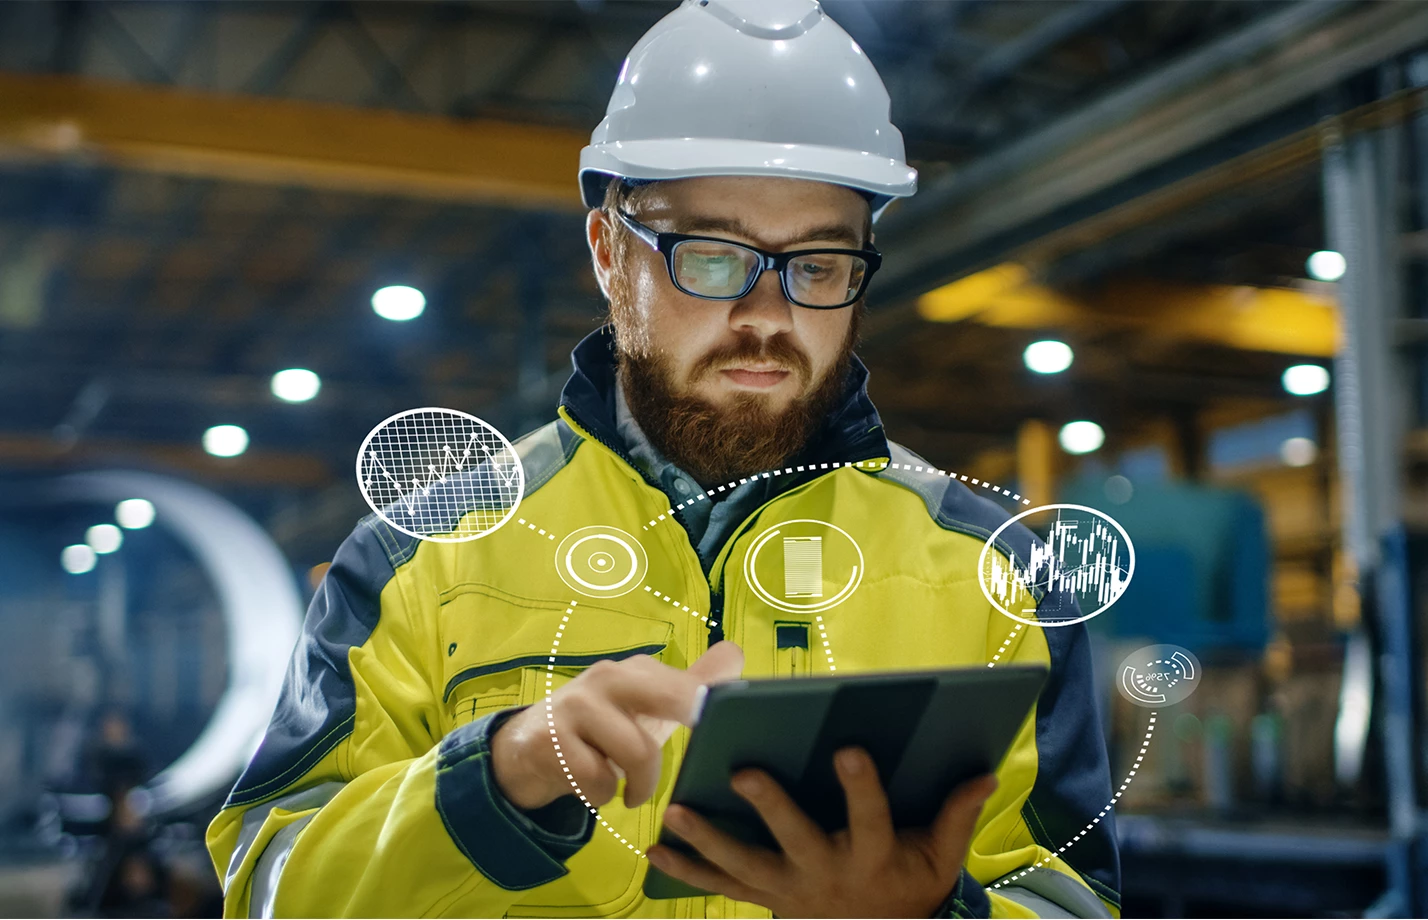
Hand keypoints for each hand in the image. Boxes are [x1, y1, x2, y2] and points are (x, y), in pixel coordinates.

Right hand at [491, 641, 742, 810]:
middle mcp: (608, 678)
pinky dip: (602, 795)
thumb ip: (691, 685)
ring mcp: (577, 706)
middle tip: (701, 756)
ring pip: (638, 752)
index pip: (687, 683)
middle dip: (692, 719)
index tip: (727, 724)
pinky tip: (591, 786)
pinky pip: (599, 780)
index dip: (712, 705)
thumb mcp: (647, 709)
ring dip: (641, 785)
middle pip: (669, 697)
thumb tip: (736, 653)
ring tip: (632, 792)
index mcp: (636, 670)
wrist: (527, 749)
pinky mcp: (550, 741)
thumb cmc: (603, 728)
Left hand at [647, 748, 998, 917]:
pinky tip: (655, 848)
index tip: (849, 748)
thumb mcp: (941, 858)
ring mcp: (789, 889)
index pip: (869, 818)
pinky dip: (687, 870)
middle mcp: (825, 873)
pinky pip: (720, 886)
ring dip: (707, 839)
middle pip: (795, 839)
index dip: (860, 786)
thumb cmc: (909, 887)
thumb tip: (985, 772)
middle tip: (742, 771)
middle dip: (769, 806)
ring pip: (744, 864)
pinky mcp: (764, 897)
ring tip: (675, 808)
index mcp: (872, 857)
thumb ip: (957, 814)